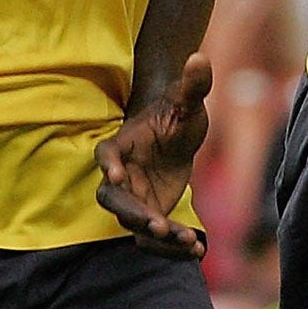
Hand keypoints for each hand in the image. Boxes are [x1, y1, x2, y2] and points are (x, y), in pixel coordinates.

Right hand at [96, 52, 212, 258]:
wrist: (178, 133)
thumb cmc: (177, 112)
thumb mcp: (188, 100)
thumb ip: (193, 84)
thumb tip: (201, 58)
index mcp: (122, 144)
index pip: (106, 154)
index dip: (108, 164)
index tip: (115, 175)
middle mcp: (121, 175)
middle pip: (115, 199)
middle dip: (134, 213)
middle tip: (158, 225)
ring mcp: (133, 197)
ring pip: (135, 224)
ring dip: (157, 237)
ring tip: (187, 241)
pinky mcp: (150, 213)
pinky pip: (155, 237)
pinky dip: (172, 246)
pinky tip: (198, 250)